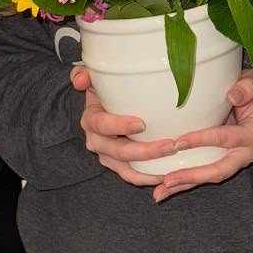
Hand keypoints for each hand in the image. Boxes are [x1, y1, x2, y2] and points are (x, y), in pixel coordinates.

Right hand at [72, 63, 183, 185]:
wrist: (106, 108)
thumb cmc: (106, 91)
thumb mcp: (94, 78)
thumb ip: (84, 74)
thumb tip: (80, 80)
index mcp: (91, 120)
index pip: (102, 125)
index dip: (120, 126)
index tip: (142, 124)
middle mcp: (97, 141)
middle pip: (119, 152)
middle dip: (145, 151)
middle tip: (171, 145)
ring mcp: (108, 157)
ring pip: (126, 169)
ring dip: (149, 170)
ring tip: (172, 164)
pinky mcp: (119, 166)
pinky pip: (133, 176)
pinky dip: (148, 178)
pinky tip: (167, 174)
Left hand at [152, 70, 252, 202]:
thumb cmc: (251, 91)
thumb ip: (247, 88)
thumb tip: (232, 96)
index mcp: (252, 134)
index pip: (225, 139)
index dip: (202, 141)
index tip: (178, 143)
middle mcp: (244, 153)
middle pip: (218, 170)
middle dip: (192, 176)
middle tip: (168, 180)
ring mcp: (233, 162)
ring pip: (207, 178)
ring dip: (183, 186)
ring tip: (160, 192)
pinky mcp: (221, 163)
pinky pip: (202, 176)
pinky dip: (184, 183)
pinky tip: (163, 189)